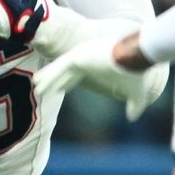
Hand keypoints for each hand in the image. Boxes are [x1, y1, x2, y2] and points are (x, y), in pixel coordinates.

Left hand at [33, 31, 147, 107]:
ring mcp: (80, 55)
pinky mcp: (77, 55)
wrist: (138, 56)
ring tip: (36, 88)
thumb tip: (132, 119)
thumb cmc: (136, 71)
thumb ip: (134, 104)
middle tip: (40, 87)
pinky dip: (48, 76)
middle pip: (64, 71)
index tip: (60, 89)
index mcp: (96, 63)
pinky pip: (58, 68)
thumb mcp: (136, 92)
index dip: (68, 82)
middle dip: (52, 79)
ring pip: (58, 69)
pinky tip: (39, 84)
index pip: (78, 73)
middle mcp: (86, 57)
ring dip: (47, 79)